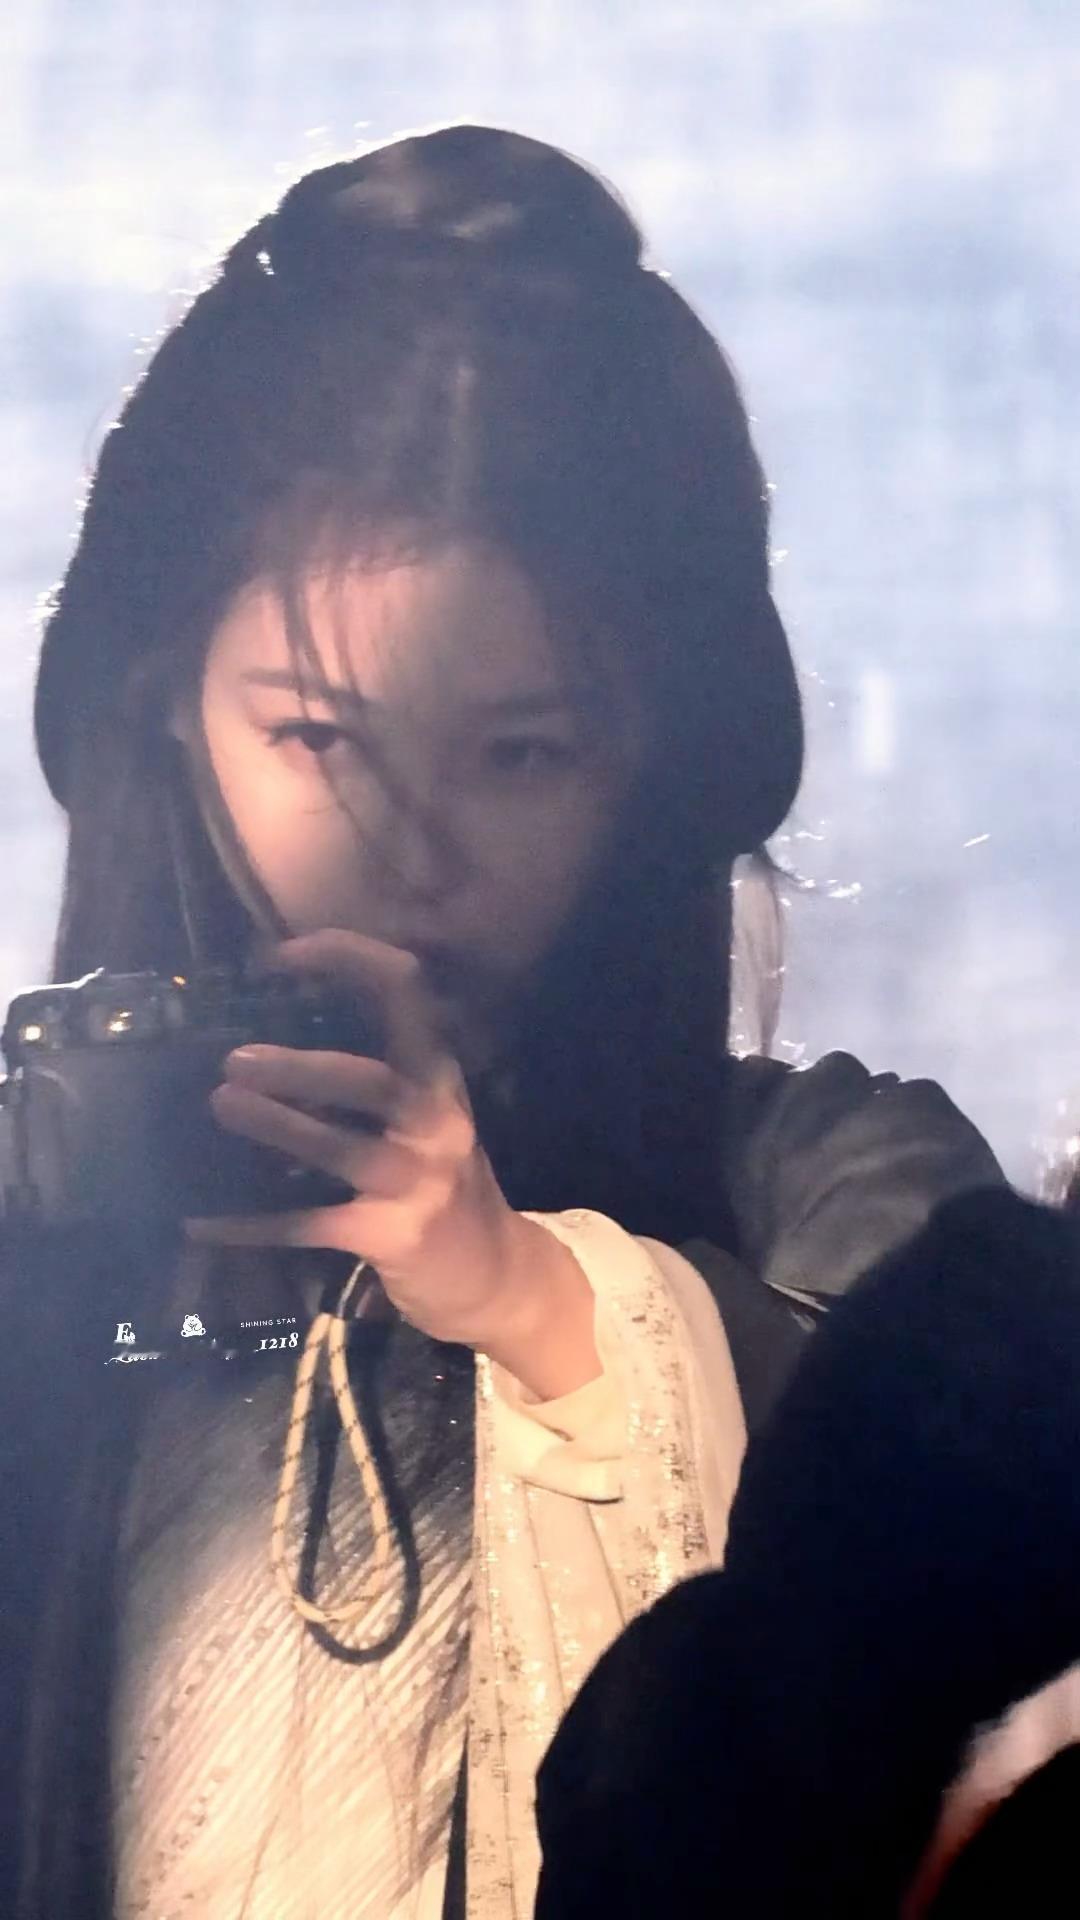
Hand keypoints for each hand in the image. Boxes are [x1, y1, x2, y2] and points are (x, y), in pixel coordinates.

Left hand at [189, 930, 597, 1395]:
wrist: (497, 1277)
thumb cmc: (446, 1188)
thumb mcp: (430, 1122)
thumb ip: (375, 1087)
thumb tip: (272, 1056)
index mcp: (440, 1079)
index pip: (405, 992)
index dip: (345, 959)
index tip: (279, 955)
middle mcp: (436, 1122)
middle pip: (370, 1079)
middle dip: (298, 1067)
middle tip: (233, 1062)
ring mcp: (418, 1182)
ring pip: (341, 1148)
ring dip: (276, 1126)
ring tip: (220, 1106)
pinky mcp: (391, 1237)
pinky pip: (308, 1225)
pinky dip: (249, 1225)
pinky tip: (200, 1222)